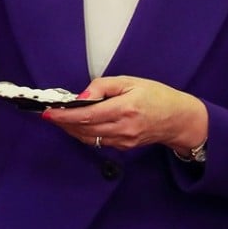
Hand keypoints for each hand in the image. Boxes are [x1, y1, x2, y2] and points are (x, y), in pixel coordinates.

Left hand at [41, 76, 207, 152]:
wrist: (179, 119)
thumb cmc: (156, 96)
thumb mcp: (130, 81)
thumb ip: (103, 86)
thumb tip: (81, 96)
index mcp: (125, 109)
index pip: (87, 115)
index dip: (65, 115)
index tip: (48, 112)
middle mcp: (123, 128)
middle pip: (84, 129)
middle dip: (62, 122)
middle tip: (48, 113)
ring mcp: (124, 141)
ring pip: (88, 138)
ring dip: (70, 129)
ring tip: (58, 118)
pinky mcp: (124, 147)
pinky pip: (98, 141)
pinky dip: (83, 133)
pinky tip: (76, 124)